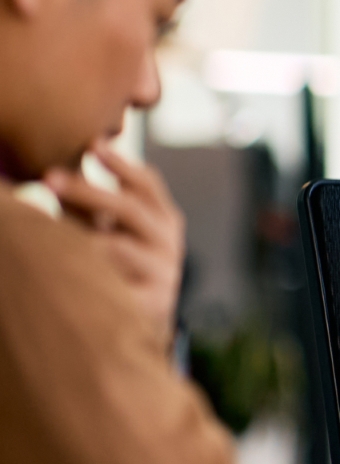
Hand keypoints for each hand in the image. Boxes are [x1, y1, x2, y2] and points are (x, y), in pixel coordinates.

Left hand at [45, 141, 184, 349]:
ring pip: (119, 247)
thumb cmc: (119, 265)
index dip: (121, 164)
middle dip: (89, 191)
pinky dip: (88, 273)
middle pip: (131, 209)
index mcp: (164, 219)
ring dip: (81, 234)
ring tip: (46, 227)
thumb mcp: (107, 230)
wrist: (143, 319)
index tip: (93, 144)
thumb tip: (49, 172)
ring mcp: (164, 273)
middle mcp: (169, 243)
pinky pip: (113, 284)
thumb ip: (86, 204)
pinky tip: (64, 266)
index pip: (147, 184)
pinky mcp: (151, 303)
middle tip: (50, 178)